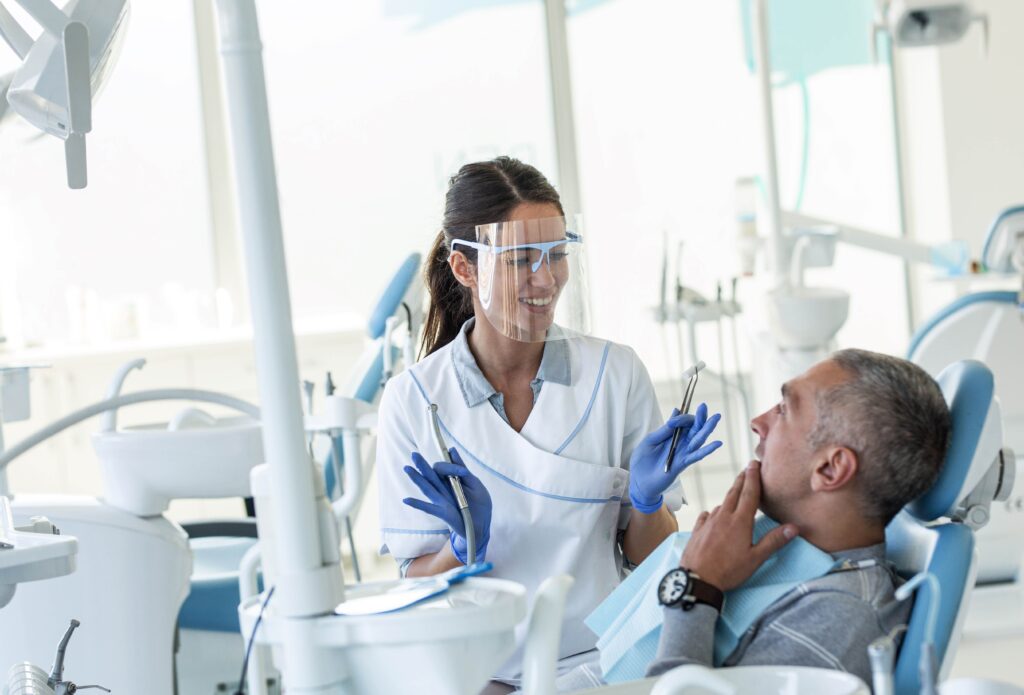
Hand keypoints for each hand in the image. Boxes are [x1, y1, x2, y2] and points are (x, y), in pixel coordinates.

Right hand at [402, 448, 491, 563]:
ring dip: (417, 478)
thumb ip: (462, 469)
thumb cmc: (479, 505)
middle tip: (414, 454)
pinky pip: (429, 508)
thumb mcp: (475, 484)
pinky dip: (417, 504)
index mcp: (451, 481)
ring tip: (407, 468)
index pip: (444, 468)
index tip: (463, 472)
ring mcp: (442, 501)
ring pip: (427, 487)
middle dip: (422, 464)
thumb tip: (452, 450)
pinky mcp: (443, 513)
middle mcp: (444, 490)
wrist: (483, 526)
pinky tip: (406, 500)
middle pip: (431, 475)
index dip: (450, 466)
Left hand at [628, 403, 722, 512]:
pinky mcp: (682, 464)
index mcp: (671, 435)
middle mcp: (680, 443)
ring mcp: (682, 453)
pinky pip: (696, 456)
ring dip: (707, 429)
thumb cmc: (643, 460)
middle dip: (700, 417)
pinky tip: (717, 443)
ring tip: (716, 417)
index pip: (683, 422)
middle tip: (704, 406)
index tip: (674, 419)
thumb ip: (664, 429)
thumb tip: (676, 410)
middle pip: (694, 428)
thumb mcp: (650, 441)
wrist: (638, 480)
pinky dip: (707, 450)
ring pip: (698, 439)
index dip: (681, 418)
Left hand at [680, 460, 797, 590]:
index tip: (755, 464)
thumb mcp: (755, 559)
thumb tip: (794, 527)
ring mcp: (708, 522)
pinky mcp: (697, 529)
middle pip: (734, 493)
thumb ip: (773, 541)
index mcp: (740, 521)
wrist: (696, 579)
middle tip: (747, 469)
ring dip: (730, 495)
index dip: (753, 478)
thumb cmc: (728, 571)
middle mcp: (723, 516)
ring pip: (721, 504)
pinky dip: (714, 511)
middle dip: (741, 480)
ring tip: (735, 491)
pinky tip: (713, 513)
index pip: (749, 494)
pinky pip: (707, 515)